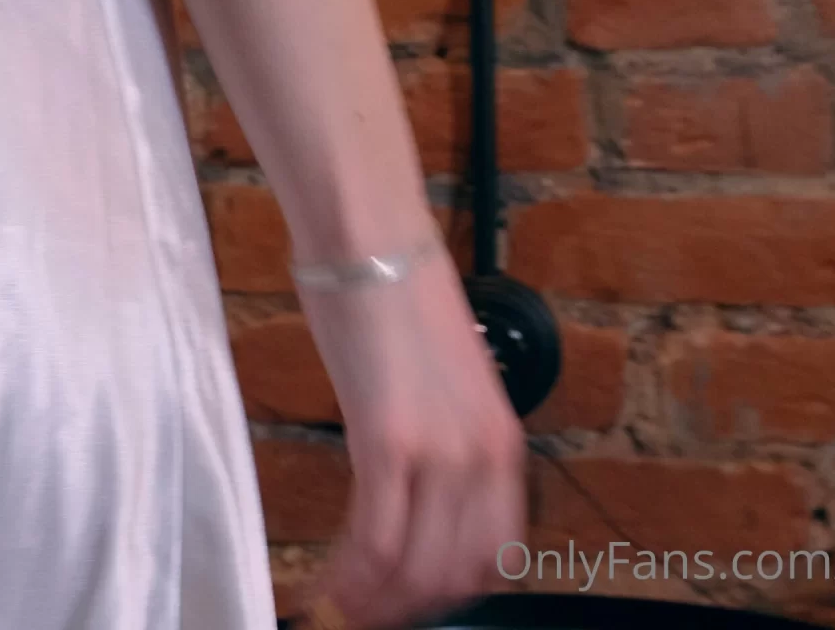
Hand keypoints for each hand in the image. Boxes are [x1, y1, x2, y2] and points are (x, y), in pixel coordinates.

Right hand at [295, 248, 526, 628]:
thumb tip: (412, 484)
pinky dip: (354, 573)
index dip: (452, 592)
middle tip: (368, 612)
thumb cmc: (392, 297)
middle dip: (411, 605)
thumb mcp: (441, 382)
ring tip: (343, 606)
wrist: (370, 241)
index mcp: (503, 443)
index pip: (495, 553)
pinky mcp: (388, 440)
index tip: (412, 600)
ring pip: (417, 567)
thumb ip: (439, 437)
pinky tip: (330, 582)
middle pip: (458, 572)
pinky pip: (377, 536)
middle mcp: (483, 457)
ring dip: (379, 599)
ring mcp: (440, 452)